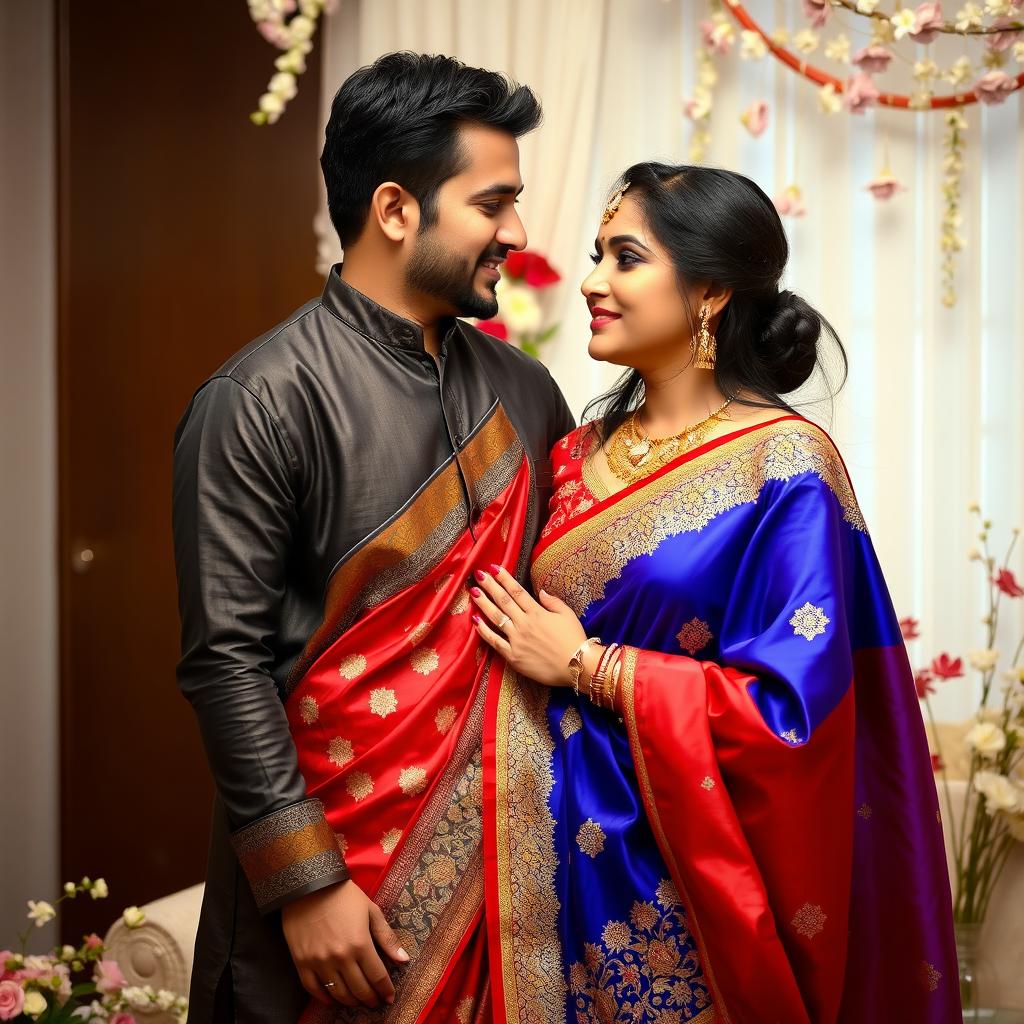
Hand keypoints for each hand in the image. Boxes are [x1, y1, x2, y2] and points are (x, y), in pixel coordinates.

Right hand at [281, 879, 408, 1008]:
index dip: (385, 990)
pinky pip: (313, 989)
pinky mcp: (302, 962)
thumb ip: (387, 937)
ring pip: (338, 993)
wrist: (309, 886)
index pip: (377, 976)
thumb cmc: (343, 896)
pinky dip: (324, 998)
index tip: (389, 998)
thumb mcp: (371, 910)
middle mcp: (340, 957)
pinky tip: (332, 998)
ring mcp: (319, 962)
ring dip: (350, 1001)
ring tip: (357, 1001)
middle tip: (375, 1002)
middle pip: (359, 989)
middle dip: (370, 999)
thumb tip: (404, 960)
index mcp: (360, 943)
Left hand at [470, 564, 585, 686]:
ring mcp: (517, 640)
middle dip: (490, 586)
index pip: (517, 591)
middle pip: (503, 601)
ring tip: (473, 592)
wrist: (576, 666)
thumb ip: (553, 602)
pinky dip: (484, 631)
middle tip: (478, 575)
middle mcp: (524, 623)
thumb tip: (540, 592)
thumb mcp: (568, 615)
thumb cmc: (574, 639)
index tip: (494, 568)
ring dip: (483, 604)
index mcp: (537, 612)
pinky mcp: (513, 656)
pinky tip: (475, 621)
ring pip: (496, 617)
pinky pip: (495, 641)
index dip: (504, 578)